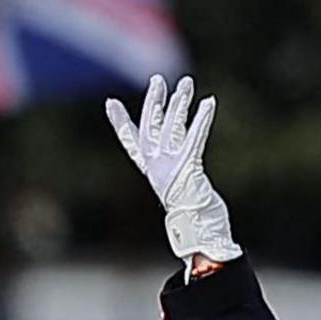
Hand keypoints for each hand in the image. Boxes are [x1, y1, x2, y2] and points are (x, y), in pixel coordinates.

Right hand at [106, 75, 241, 262]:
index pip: (132, 143)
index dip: (121, 123)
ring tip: (186, 82)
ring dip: (179, 103)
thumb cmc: (197, 221)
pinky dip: (202, 119)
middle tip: (158, 80)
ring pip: (173, 126)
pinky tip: (209, 102)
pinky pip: (195, 137)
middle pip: (152, 127)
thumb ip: (180, 180)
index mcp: (153, 173)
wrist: (200, 238)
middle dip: (155, 102)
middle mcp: (158, 167)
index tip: (111, 103)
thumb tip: (184, 179)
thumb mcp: (182, 195)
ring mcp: (171, 167)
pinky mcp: (188, 167)